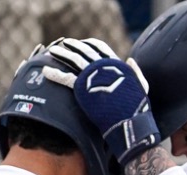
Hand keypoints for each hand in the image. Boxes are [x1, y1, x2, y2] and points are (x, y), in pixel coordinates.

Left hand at [40, 38, 159, 162]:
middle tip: (64, 44)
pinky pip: (65, 78)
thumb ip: (135, 72)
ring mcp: (91, 76)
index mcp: (114, 64)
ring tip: (52, 51)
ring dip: (61, 54)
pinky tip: (45, 71)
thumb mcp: (141, 85)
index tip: (83, 43)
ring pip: (72, 60)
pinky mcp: (82, 88)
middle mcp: (101, 66)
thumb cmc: (137, 106)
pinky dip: (54, 74)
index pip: (100, 47)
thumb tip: (130, 60)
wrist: (128, 120)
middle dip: (73, 46)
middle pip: (83, 51)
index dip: (90, 44)